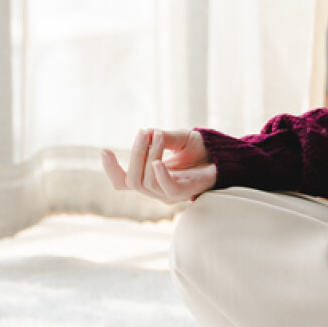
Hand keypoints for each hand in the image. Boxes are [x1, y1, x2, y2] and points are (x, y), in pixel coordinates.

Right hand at [102, 127, 217, 204]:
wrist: (224, 156)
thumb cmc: (199, 149)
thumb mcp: (177, 138)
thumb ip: (161, 137)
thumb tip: (145, 133)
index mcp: (150, 179)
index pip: (124, 182)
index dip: (111, 170)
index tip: (104, 151)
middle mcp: (157, 189)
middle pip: (132, 181)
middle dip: (134, 155)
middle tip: (142, 132)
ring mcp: (170, 194)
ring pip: (146, 182)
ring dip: (149, 155)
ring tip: (159, 135)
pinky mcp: (185, 193)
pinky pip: (167, 189)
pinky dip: (160, 175)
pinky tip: (158, 162)